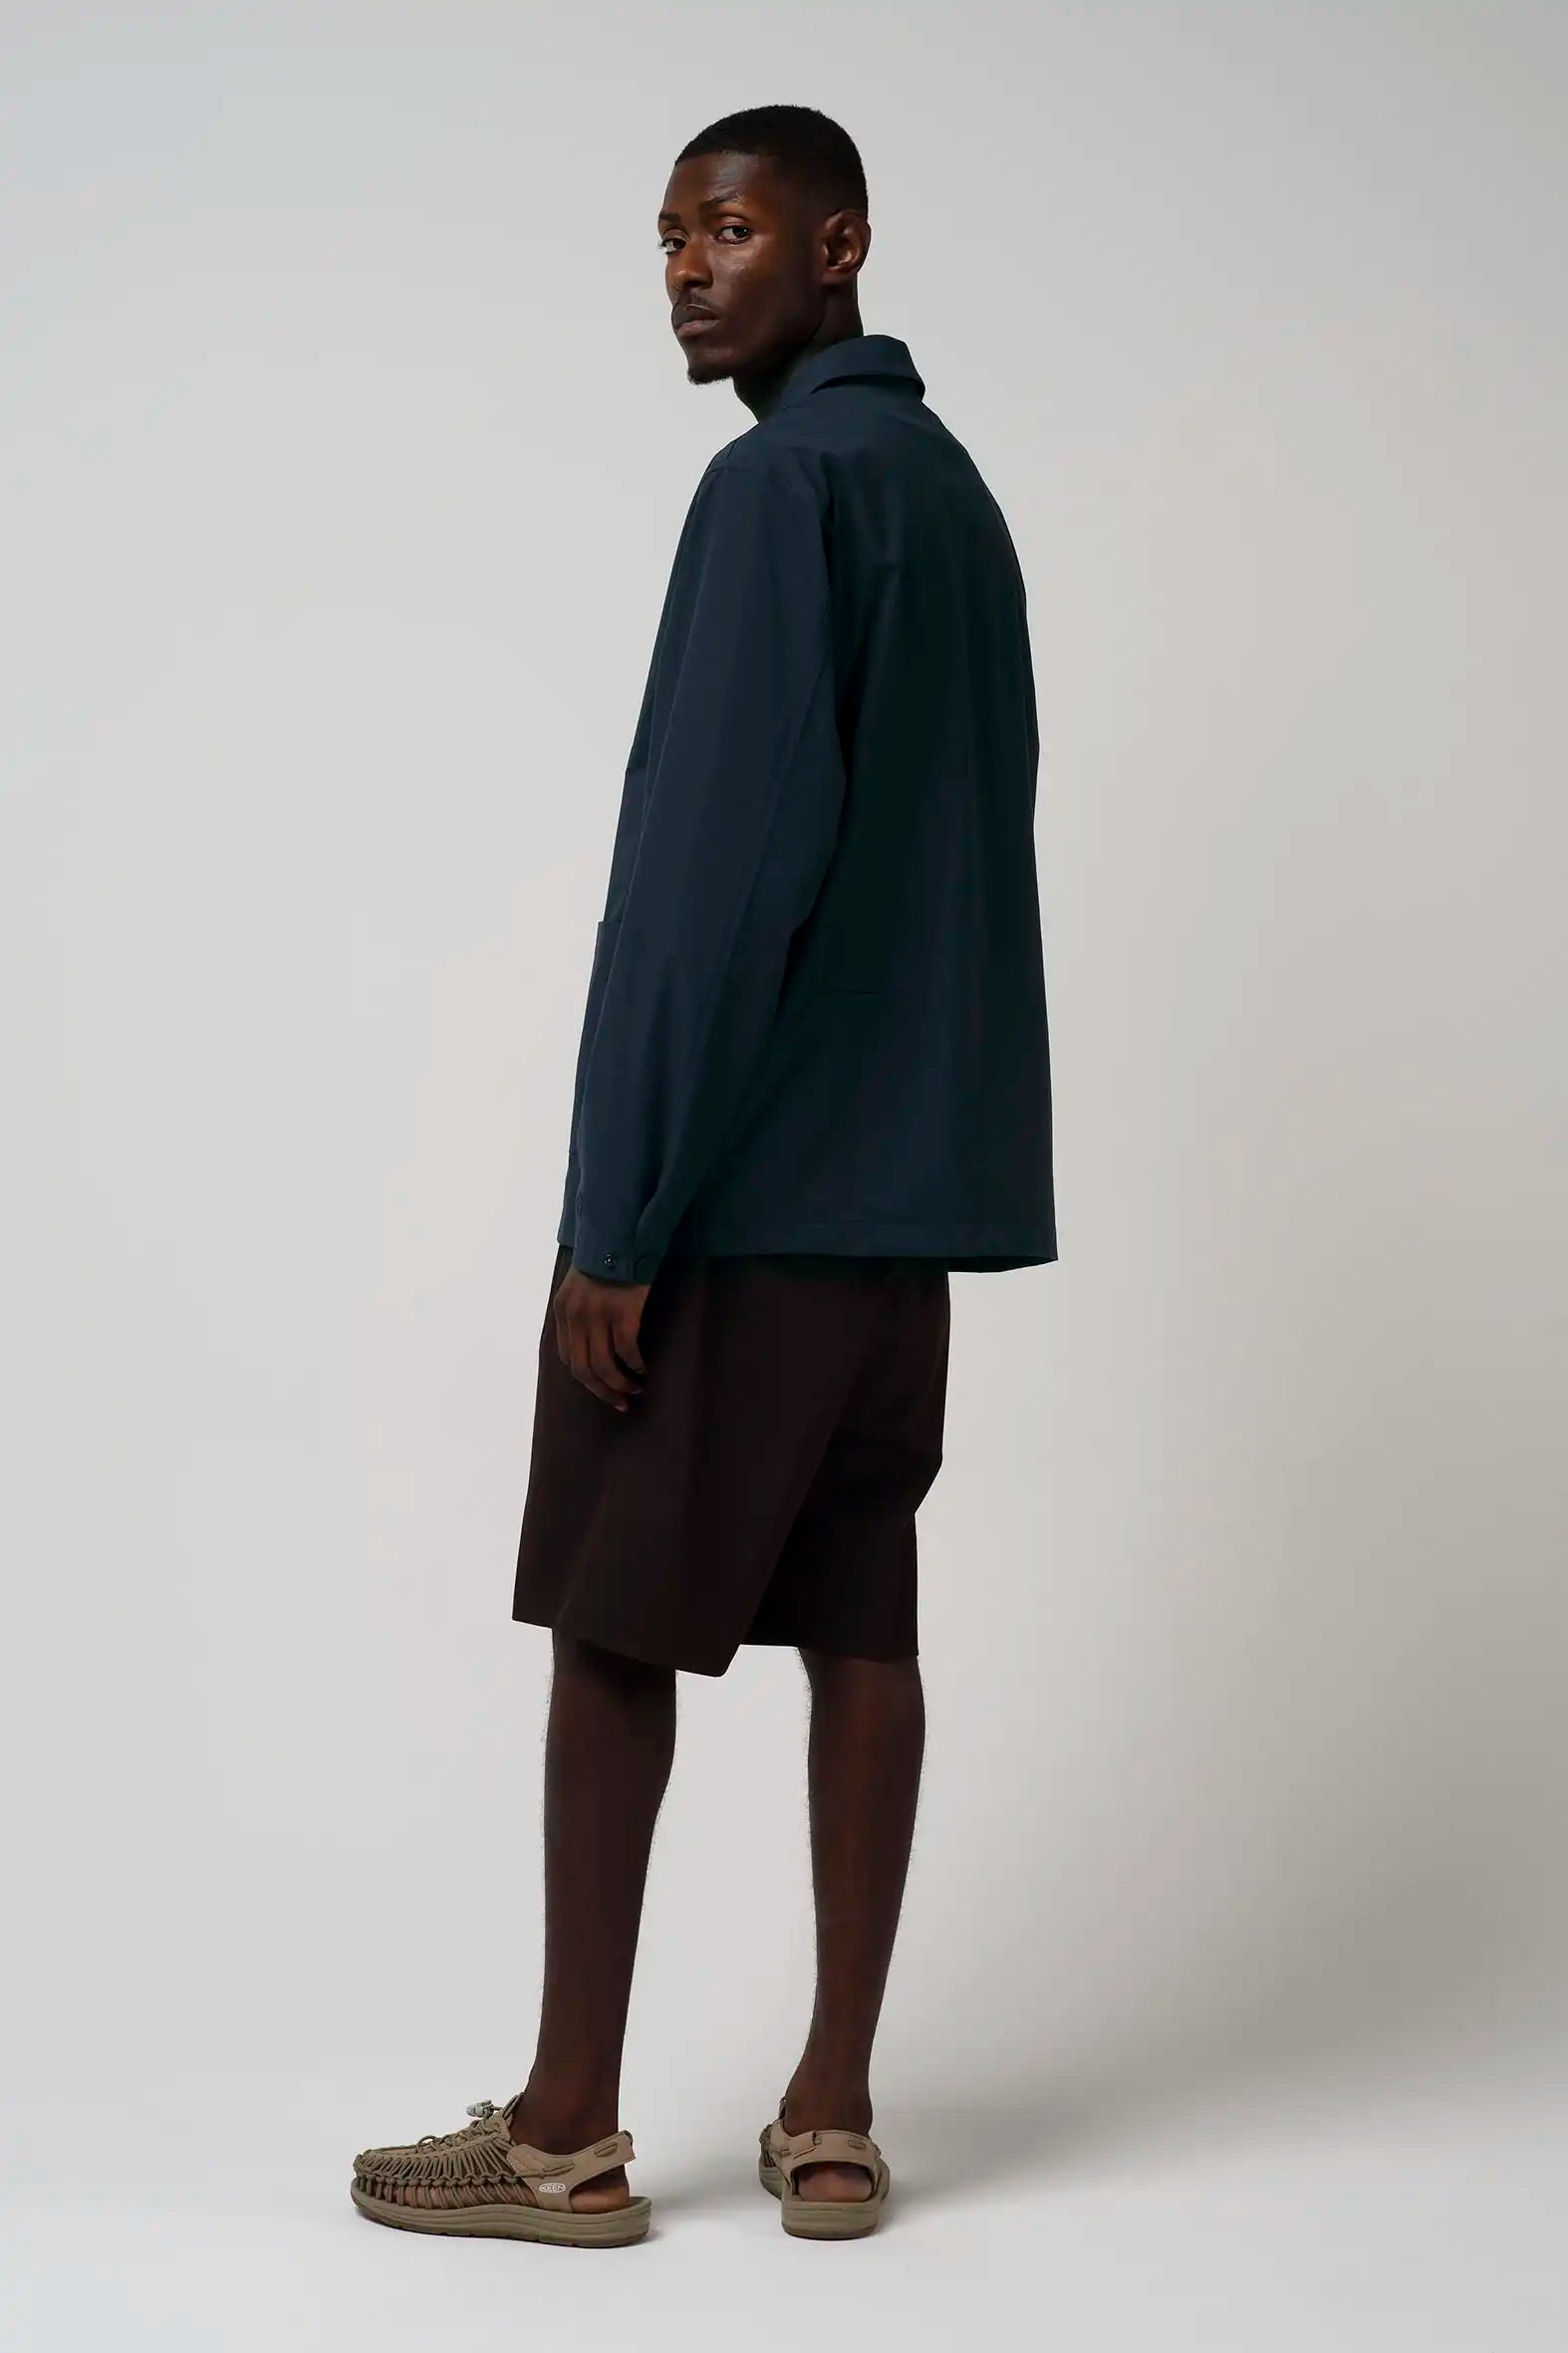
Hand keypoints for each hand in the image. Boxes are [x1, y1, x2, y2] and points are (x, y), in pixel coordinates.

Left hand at [552, 1265, 649, 1411]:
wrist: (622, 1235)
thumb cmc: (605, 1260)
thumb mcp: (579, 1286)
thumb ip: (578, 1312)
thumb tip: (589, 1342)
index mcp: (562, 1312)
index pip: (567, 1357)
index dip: (585, 1378)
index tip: (602, 1387)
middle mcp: (576, 1317)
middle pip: (583, 1369)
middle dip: (602, 1391)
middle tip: (620, 1402)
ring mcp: (598, 1316)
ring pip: (605, 1365)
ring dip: (621, 1384)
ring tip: (636, 1389)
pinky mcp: (622, 1313)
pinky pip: (627, 1351)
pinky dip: (636, 1365)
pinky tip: (645, 1369)